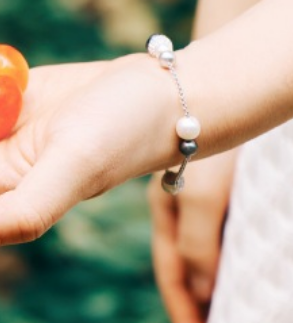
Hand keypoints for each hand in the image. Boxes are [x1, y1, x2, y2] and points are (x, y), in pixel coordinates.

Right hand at [148, 150, 235, 322]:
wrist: (225, 97)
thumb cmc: (209, 143)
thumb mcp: (201, 195)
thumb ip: (196, 243)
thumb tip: (201, 291)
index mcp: (164, 211)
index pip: (171, 274)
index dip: (181, 308)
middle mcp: (177, 207)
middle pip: (183, 266)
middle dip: (192, 301)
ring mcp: (198, 197)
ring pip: (201, 250)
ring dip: (209, 281)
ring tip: (222, 305)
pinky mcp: (222, 187)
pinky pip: (220, 234)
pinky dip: (224, 258)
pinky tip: (235, 264)